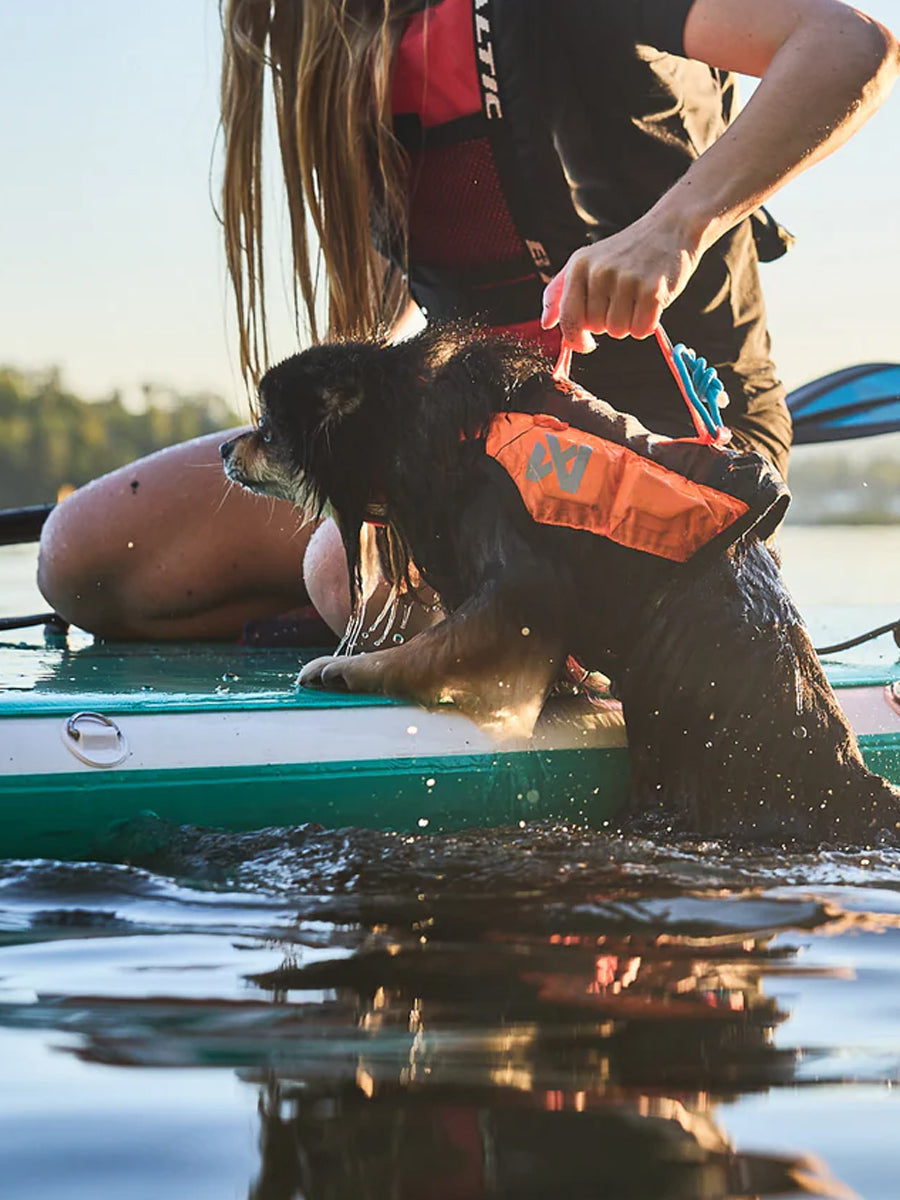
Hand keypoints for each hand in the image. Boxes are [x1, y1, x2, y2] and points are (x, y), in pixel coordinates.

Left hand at [541, 213, 699, 351]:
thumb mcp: (587, 262)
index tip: (585, 344)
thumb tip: (546, 323)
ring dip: (629, 324)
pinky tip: (651, 304)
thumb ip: (560, 292)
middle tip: (623, 299)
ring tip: (637, 299)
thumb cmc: (628, 251)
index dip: (574, 338)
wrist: (671, 227)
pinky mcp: (652, 290)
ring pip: (618, 331)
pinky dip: (647, 324)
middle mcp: (600, 272)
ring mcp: (626, 280)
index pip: (568, 317)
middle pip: (595, 328)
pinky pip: (641, 330)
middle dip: (609, 322)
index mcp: (579, 266)